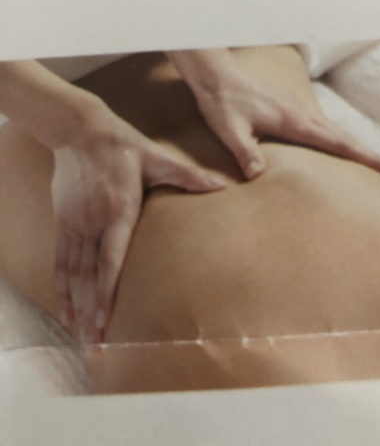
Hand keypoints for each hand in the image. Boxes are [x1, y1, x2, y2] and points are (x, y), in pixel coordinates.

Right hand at [52, 100, 225, 345]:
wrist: (80, 130)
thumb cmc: (124, 145)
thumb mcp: (157, 157)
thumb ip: (189, 175)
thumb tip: (224, 185)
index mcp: (119, 209)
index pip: (111, 259)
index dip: (107, 292)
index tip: (106, 321)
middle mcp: (93, 220)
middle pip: (89, 275)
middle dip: (90, 313)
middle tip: (94, 346)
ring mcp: (74, 221)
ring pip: (71, 273)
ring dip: (75, 307)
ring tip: (80, 337)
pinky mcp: (63, 219)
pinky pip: (59, 260)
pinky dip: (60, 287)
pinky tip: (64, 308)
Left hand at [168, 47, 379, 181]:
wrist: (217, 73)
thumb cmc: (222, 101)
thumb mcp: (228, 128)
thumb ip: (244, 151)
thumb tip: (258, 175)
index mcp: (294, 121)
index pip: (338, 144)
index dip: (367, 158)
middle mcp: (303, 114)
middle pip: (346, 139)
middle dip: (374, 156)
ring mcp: (300, 110)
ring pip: (337, 133)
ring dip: (359, 149)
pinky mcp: (292, 109)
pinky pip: (324, 129)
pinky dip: (341, 142)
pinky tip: (341, 150)